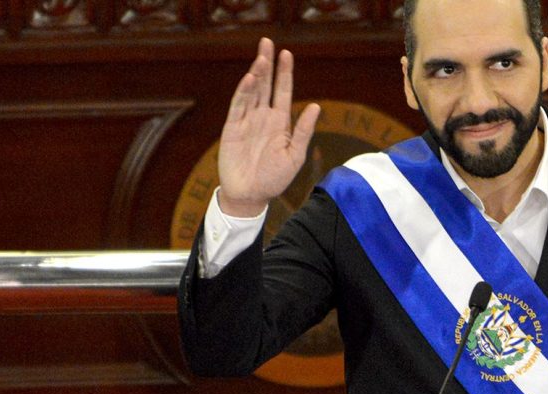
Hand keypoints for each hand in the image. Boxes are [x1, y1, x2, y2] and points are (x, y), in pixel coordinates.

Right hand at [217, 38, 320, 216]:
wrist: (251, 196)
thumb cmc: (274, 178)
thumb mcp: (295, 155)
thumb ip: (303, 130)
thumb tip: (315, 106)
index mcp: (280, 122)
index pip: (282, 91)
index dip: (285, 73)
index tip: (287, 54)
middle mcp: (263, 117)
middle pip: (266, 85)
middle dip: (267, 64)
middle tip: (267, 42)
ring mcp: (247, 121)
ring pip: (252, 91)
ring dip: (257, 74)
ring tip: (261, 56)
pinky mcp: (232, 128)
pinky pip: (238, 106)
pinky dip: (244, 92)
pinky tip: (250, 79)